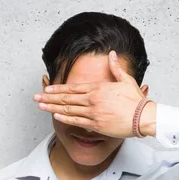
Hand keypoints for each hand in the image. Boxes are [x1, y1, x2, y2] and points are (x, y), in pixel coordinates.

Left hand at [33, 50, 155, 137]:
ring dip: (52, 108)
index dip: (58, 88)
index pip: (73, 88)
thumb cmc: (136, 101)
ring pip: (68, 110)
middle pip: (66, 98)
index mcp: (98, 88)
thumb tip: (112, 54)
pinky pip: (76, 121)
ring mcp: (93, 113)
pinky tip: (55, 116)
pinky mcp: (96, 125)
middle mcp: (92, 100)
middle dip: (49, 98)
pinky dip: (65, 118)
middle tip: (35, 97)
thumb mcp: (126, 80)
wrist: (143, 117)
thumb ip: (115, 68)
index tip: (47, 89)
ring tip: (40, 106)